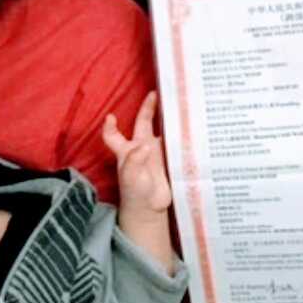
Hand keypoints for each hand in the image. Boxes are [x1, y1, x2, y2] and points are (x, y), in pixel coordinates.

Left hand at [102, 91, 171, 214]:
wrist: (150, 209)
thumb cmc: (134, 193)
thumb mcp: (130, 177)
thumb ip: (134, 161)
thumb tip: (145, 146)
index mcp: (127, 150)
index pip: (113, 135)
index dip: (111, 125)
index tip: (111, 116)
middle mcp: (141, 147)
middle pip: (143, 122)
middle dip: (148, 107)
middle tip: (156, 93)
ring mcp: (156, 152)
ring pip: (162, 130)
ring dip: (169, 120)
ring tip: (179, 106)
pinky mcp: (169, 159)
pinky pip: (176, 144)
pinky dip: (182, 137)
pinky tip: (191, 129)